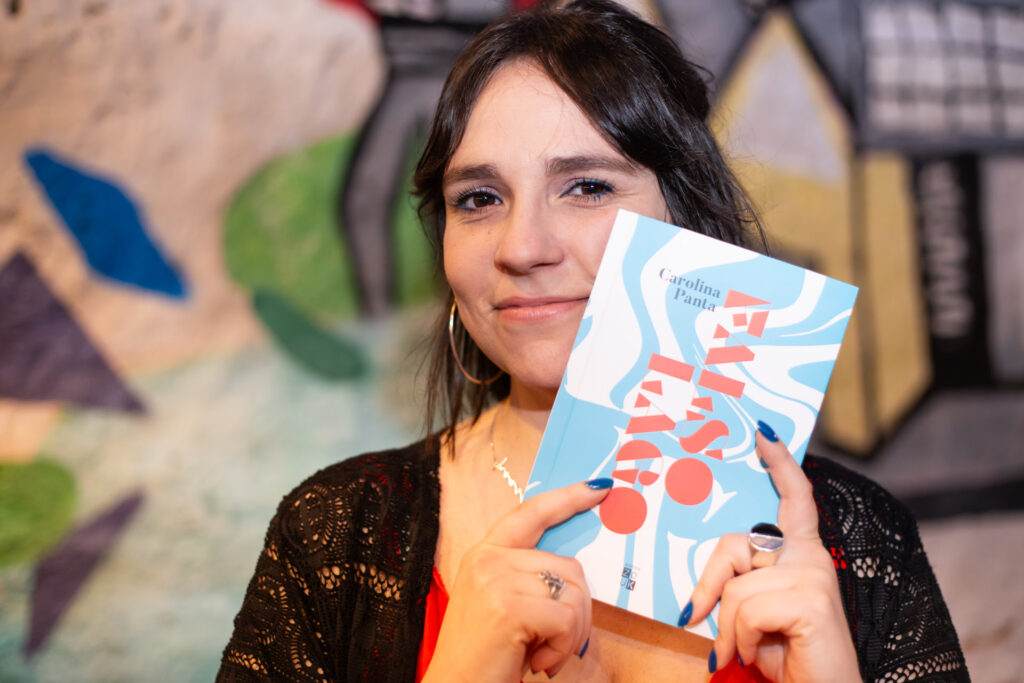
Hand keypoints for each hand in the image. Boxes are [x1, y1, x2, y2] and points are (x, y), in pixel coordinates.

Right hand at [423, 481, 610, 682]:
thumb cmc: (484, 655)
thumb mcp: (500, 604)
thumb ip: (526, 578)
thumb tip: (575, 571)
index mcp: (485, 553)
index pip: (532, 513)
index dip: (568, 498)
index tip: (598, 488)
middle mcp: (488, 558)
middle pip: (569, 566)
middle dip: (576, 611)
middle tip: (553, 643)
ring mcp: (496, 579)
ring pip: (573, 592)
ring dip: (570, 633)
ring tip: (542, 653)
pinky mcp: (509, 607)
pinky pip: (567, 618)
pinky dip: (563, 647)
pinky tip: (539, 662)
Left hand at [685, 428, 859, 681]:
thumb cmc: (787, 658)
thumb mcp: (752, 614)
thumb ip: (737, 584)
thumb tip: (695, 591)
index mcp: (801, 553)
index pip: (794, 497)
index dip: (779, 464)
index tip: (764, 434)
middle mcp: (811, 555)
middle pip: (731, 546)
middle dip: (707, 588)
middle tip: (697, 619)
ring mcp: (813, 574)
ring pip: (733, 587)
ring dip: (727, 629)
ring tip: (744, 650)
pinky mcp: (810, 599)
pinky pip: (745, 610)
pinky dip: (740, 641)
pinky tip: (762, 654)